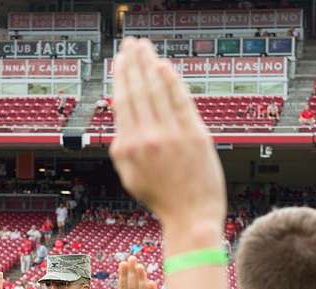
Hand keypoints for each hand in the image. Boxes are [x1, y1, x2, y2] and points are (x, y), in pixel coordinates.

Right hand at [109, 39, 225, 243]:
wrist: (191, 218)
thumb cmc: (162, 200)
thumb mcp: (130, 178)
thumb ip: (122, 149)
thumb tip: (121, 120)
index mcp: (127, 148)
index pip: (123, 102)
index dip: (122, 77)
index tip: (120, 60)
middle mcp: (147, 138)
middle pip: (138, 90)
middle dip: (133, 63)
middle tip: (131, 44)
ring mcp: (171, 135)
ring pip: (157, 91)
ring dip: (150, 65)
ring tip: (145, 48)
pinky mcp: (194, 135)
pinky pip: (180, 101)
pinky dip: (172, 81)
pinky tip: (165, 67)